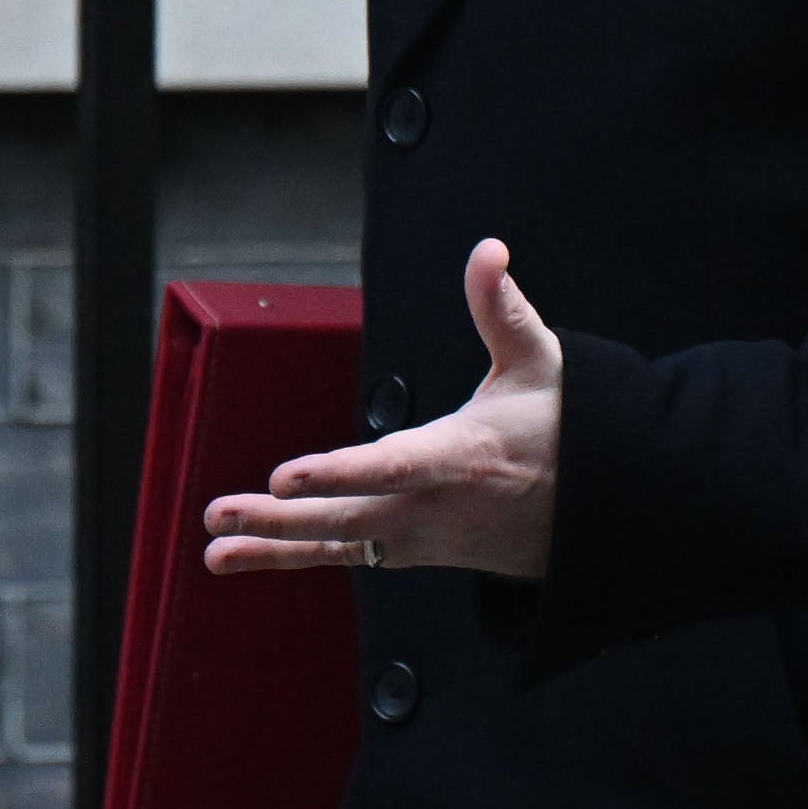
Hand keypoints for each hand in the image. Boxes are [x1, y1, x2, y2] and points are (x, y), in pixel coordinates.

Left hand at [203, 239, 563, 580]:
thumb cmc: (561, 427)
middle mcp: (434, 505)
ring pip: (340, 544)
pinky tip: (242, 556)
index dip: (337, 474)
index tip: (286, 476)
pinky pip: (346, 557)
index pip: (391, 468)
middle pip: (349, 518)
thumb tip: (489, 250)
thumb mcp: (539, 360)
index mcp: (461, 455)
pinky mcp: (412, 549)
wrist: (593, 512)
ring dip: (274, 544)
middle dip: (280, 519)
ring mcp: (421, 536)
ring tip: (214, 548)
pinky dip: (293, 557)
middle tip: (217, 513)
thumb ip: (501, 307)